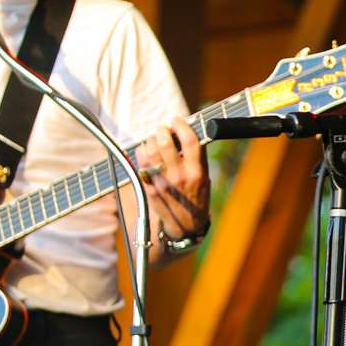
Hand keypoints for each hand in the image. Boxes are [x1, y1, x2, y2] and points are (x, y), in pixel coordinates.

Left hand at [139, 116, 210, 244]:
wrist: (186, 224)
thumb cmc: (196, 196)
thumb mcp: (204, 177)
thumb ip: (196, 157)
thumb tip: (183, 132)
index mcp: (197, 172)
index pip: (190, 141)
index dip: (182, 125)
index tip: (177, 120)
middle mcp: (180, 177)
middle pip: (166, 143)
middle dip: (162, 130)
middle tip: (163, 128)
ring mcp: (163, 183)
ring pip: (150, 151)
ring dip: (151, 139)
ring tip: (155, 139)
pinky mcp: (150, 188)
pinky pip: (141, 163)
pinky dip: (142, 152)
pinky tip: (146, 151)